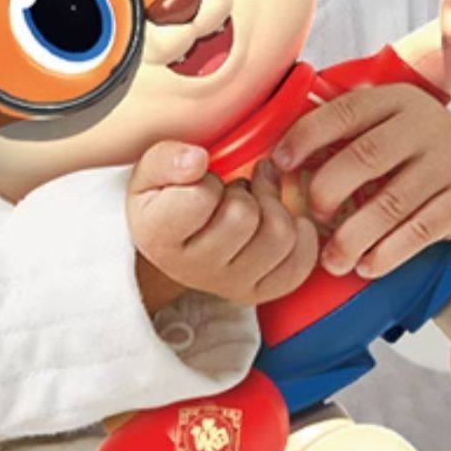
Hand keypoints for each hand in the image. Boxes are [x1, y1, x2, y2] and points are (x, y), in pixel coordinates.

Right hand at [126, 139, 319, 308]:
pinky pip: (299, 265)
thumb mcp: (150, 170)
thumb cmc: (164, 196)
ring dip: (274, 206)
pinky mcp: (258, 292)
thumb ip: (166, 158)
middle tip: (235, 186)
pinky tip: (279, 217)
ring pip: (279, 236)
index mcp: (158, 236)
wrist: (171, 238)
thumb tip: (198, 160)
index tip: (201, 178)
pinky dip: (300, 235)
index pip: (201, 197)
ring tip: (255, 200)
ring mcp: (228, 285)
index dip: (208, 177)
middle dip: (247, 189)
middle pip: (245, 216)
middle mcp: (192, 270)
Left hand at [272, 84, 450, 278]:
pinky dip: (388, 253)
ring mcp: (449, 161)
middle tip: (311, 214)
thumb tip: (272, 160)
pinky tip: (366, 265)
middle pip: (367, 156)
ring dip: (354, 236)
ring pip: (393, 202)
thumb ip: (333, 133)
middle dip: (328, 190)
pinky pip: (421, 231)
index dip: (306, 136)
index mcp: (394, 98)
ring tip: (331, 259)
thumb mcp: (373, 124)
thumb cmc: (397, 146)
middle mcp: (425, 124)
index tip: (278, 164)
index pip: (344, 111)